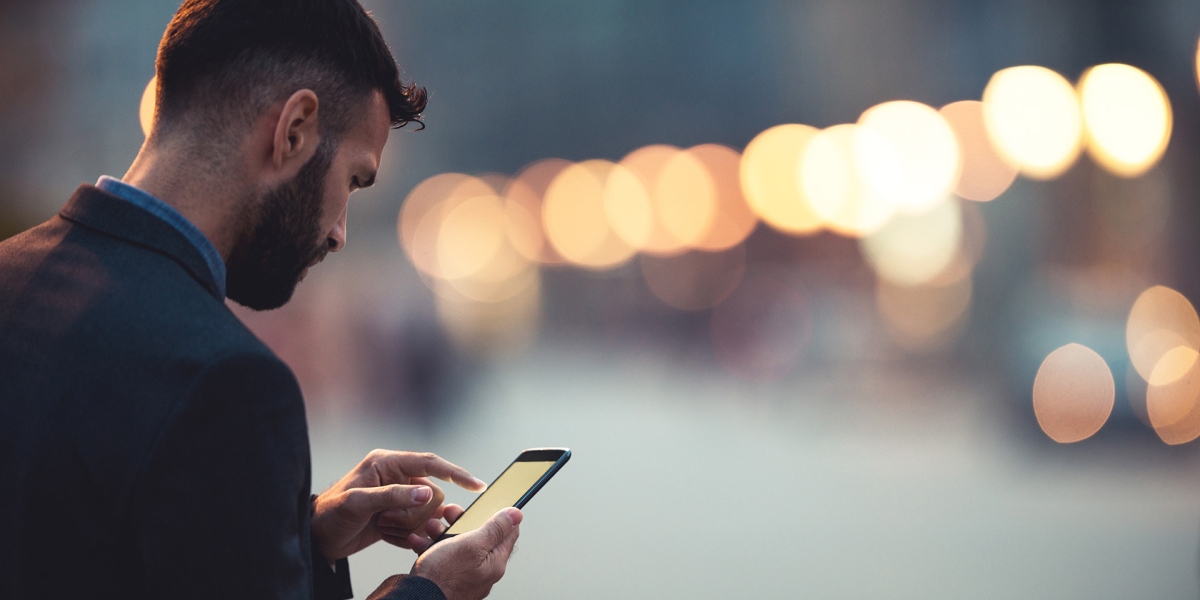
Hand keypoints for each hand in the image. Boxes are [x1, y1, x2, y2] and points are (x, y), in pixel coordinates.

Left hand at [312, 450, 485, 560]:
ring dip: (407, 525)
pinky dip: (403, 535)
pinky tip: (383, 534)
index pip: (430, 463)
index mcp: (387, 463)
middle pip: (431, 493)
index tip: (478, 486)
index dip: (456, 473)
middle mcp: (396, 476)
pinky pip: (417, 526)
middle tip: (386, 521)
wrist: (316, 538)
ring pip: (426, 512)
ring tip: (382, 527)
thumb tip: (427, 492)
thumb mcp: (359, 503)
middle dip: (414, 513)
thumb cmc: (330, 514)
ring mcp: (398, 497)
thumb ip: (393, 496)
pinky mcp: (397, 515)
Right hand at [412, 508, 521, 599]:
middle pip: (479, 537)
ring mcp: (464, 576)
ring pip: (457, 546)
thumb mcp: (471, 545)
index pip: (507, 533)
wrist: (416, 599)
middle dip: (462, 521)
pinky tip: (419, 542)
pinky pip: (442, 558)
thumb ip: (494, 529)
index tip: (485, 504)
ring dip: (442, 532)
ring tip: (430, 527)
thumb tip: (516, 515)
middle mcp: (482, 571)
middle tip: (449, 512)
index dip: (498, 514)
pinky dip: (430, 548)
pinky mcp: (447, 580)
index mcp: (494, 562)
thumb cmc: (443, 578)